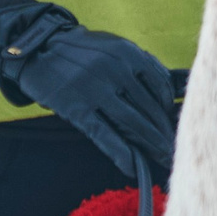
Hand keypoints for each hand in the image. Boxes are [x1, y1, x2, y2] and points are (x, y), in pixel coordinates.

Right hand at [0, 7, 175, 180]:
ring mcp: (95, 90)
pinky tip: (133, 167)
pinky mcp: (76, 108)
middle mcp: (115, 70)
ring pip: (132, 124)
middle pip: (149, 109)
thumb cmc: (84, 52)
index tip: (173, 122)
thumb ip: (143, 65)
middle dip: (163, 132)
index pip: (160, 86)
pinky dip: (122, 154)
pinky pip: (105, 135)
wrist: (39, 48)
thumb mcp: (115, 48)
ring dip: (150, 146)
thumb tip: (177, 89)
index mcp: (127, 53)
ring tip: (162, 159)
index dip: (168, 108)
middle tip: (173, 149)